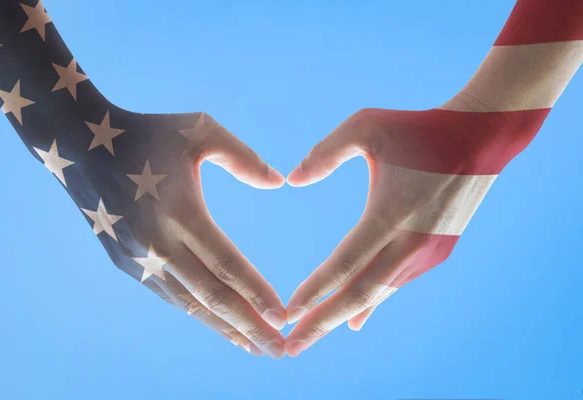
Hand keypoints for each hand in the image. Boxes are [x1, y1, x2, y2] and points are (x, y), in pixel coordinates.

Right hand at [33, 106, 286, 357]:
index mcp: (180, 212)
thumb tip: (279, 183)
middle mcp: (158, 245)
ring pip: (190, 305)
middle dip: (249, 327)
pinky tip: (218, 323)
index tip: (284, 318)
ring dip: (224, 328)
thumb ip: (243, 157)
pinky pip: (170, 296)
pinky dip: (197, 313)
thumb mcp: (200, 129)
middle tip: (279, 350)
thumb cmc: (148, 135)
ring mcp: (139, 259)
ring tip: (254, 347)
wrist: (81, 147)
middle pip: (212, 297)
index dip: (257, 294)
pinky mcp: (126, 264)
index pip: (227, 265)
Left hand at [284, 106, 536, 355]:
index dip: (315, 289)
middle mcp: (411, 242)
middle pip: (360, 293)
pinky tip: (354, 320)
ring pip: (378, 293)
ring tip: (313, 335)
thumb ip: (325, 153)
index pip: (346, 263)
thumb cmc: (418, 128)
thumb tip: (291, 181)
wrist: (480, 138)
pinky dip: (371, 301)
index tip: (288, 312)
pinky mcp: (437, 252)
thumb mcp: (366, 125)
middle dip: (323, 323)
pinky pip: (395, 284)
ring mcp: (428, 251)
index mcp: (391, 213)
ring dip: (344, 315)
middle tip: (290, 349)